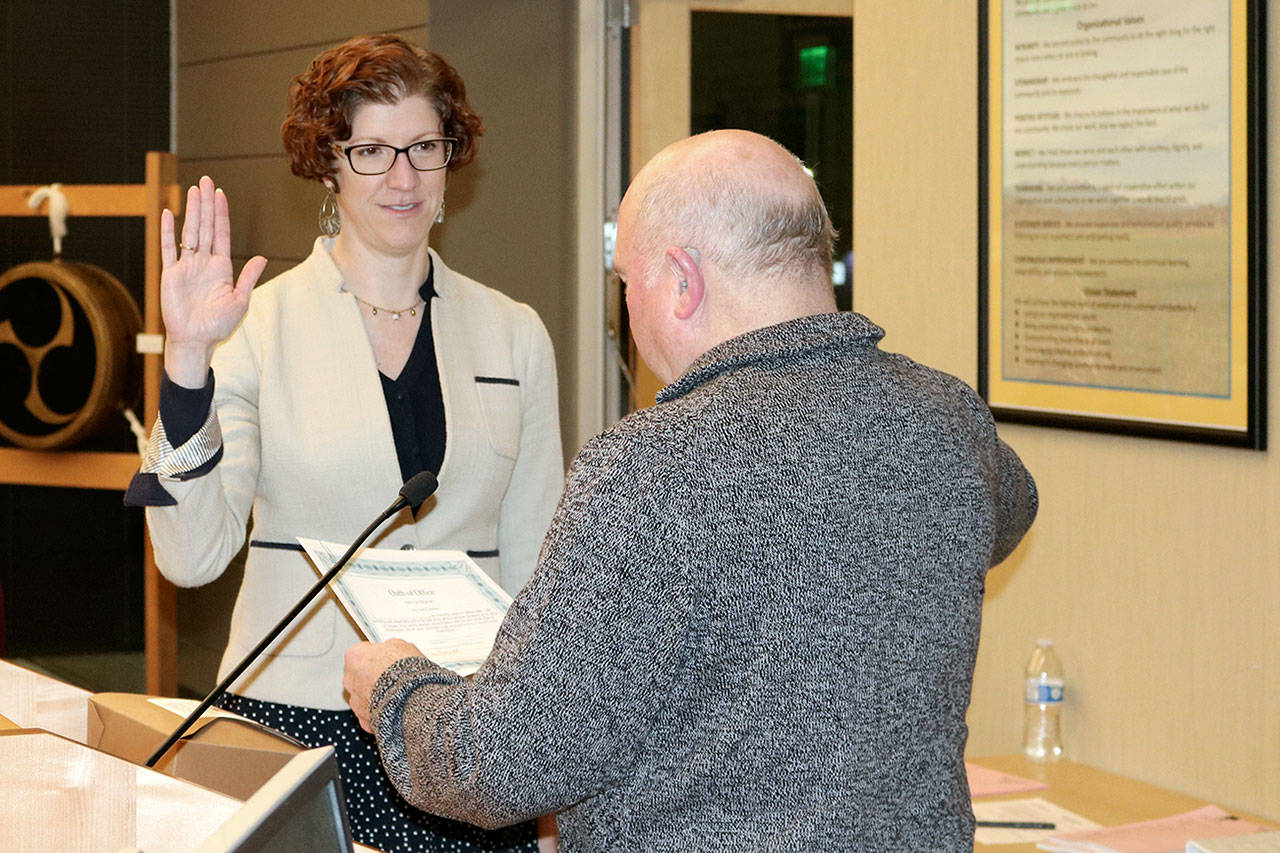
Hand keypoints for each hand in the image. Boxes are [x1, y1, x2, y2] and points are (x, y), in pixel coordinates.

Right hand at [161, 176, 267, 386]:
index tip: (220, 195)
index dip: (221, 214)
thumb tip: (262, 258)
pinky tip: (167, 214)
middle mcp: (203, 262)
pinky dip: (167, 232)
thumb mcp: (240, 300)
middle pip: (205, 227)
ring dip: (191, 211)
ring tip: (193, 190)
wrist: (195, 340)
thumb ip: (248, 278)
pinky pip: (168, 248)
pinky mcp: (170, 274)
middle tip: (206, 181)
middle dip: (206, 204)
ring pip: (189, 232)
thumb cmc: (218, 325)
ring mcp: (186, 266)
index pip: (221, 234)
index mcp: (221, 267)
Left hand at [344, 639, 424, 732]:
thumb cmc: (407, 672)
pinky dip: (379, 710)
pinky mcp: (363, 719)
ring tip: (396, 693)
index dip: (375, 654)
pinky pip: (369, 712)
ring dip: (375, 693)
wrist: (413, 701)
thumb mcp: (402, 646)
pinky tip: (394, 707)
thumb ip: (390, 646)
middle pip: (358, 674)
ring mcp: (355, 701)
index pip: (360, 651)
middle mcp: (350, 679)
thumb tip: (390, 647)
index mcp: (355, 656)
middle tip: (391, 675)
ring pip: (363, 694)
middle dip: (372, 674)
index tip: (384, 656)